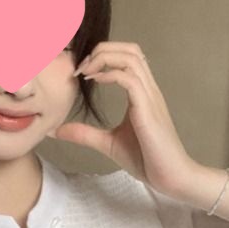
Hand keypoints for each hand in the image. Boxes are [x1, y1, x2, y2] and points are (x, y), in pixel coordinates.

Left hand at [52, 41, 194, 197]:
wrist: (171, 177)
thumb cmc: (147, 160)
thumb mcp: (108, 143)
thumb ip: (85, 134)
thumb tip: (57, 131)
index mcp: (142, 94)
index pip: (127, 57)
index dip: (103, 56)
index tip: (81, 72)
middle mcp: (148, 90)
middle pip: (131, 49)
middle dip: (103, 50)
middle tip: (81, 68)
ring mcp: (150, 98)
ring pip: (131, 58)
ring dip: (104, 58)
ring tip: (85, 72)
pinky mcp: (148, 109)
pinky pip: (130, 80)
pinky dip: (110, 74)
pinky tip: (95, 82)